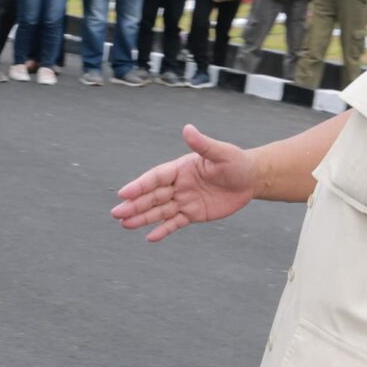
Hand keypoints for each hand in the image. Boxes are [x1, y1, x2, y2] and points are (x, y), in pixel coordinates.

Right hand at [111, 124, 256, 241]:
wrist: (250, 179)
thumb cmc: (235, 162)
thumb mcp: (221, 152)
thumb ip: (202, 144)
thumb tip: (187, 129)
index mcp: (180, 169)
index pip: (155, 178)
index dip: (139, 185)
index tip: (124, 193)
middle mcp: (178, 185)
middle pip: (152, 196)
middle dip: (134, 205)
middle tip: (117, 213)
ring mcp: (184, 201)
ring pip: (159, 211)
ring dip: (142, 218)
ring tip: (125, 224)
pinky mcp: (193, 214)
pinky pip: (175, 223)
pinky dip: (163, 230)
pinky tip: (150, 237)